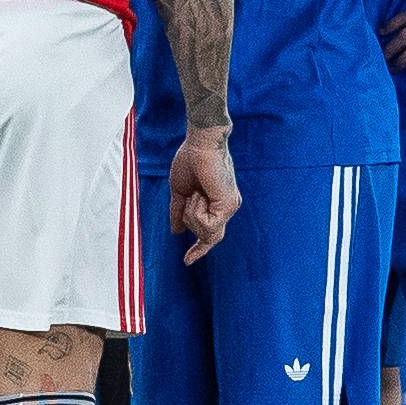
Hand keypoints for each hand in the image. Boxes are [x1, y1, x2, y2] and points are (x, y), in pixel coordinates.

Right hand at [169, 127, 238, 260]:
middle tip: (192, 197)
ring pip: (205, 233)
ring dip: (191, 215)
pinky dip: (195, 212)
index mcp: (218, 203)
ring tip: (194, 192)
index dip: (199, 249)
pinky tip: (198, 195)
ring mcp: (230, 207)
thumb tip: (176, 232)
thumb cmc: (190, 160)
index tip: (186, 261)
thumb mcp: (179, 192)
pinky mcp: (228, 206)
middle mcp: (227, 207)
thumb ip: (178, 212)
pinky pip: (206, 225)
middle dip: (194, 228)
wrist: (199, 143)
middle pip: (209, 237)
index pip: (212, 234)